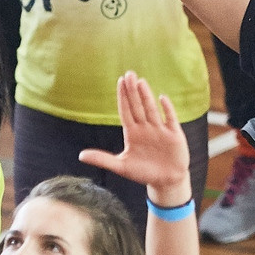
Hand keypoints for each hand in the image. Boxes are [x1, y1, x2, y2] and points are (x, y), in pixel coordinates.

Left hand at [74, 71, 191, 200]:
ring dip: (146, 96)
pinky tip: (162, 98)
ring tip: (140, 82)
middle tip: (129, 74)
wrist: (166, 181)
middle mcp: (145, 128)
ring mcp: (160, 130)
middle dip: (132, 91)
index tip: (120, 82)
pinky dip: (167, 109)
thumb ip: (102, 159)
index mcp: (133, 133)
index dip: (123, 97)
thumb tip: (80, 156)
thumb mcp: (121, 167)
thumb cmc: (143, 172)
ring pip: (151, 110)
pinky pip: (170, 119)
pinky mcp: (174, 135)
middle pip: (137, 106)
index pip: (126, 111)